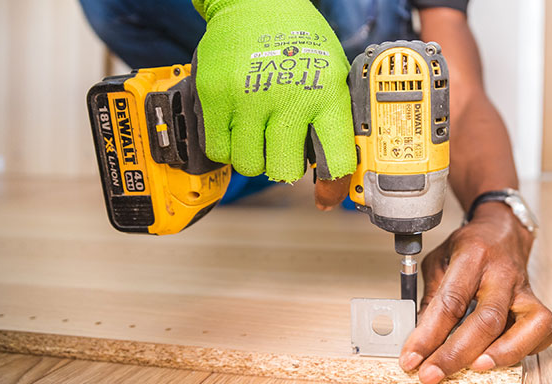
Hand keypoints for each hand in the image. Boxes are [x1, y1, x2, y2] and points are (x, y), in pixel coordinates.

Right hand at [192, 0, 356, 185]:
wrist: (255, 2)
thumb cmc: (299, 40)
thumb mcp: (332, 73)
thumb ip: (334, 119)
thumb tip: (336, 172)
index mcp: (327, 94)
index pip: (336, 159)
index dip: (333, 185)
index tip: (327, 195)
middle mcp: (289, 98)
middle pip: (285, 171)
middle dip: (285, 167)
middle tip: (282, 149)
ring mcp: (249, 98)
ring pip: (249, 165)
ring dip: (254, 157)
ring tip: (259, 133)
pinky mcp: (215, 96)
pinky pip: (218, 150)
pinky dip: (227, 147)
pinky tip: (237, 127)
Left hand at [399, 202, 551, 383]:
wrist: (502, 230)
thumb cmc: (469, 247)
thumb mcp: (439, 261)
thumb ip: (431, 299)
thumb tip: (420, 340)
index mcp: (472, 256)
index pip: (450, 301)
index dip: (428, 335)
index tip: (411, 358)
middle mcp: (502, 273)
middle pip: (487, 319)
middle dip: (456, 354)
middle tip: (432, 374)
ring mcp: (524, 288)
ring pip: (529, 325)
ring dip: (503, 353)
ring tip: (475, 368)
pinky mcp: (538, 301)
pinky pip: (545, 329)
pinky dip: (528, 348)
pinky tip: (503, 354)